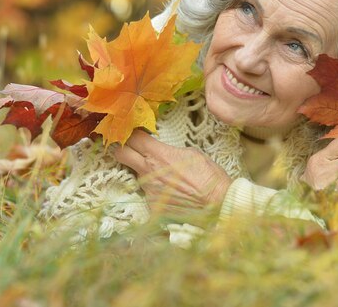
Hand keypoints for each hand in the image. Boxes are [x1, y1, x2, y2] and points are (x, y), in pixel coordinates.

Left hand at [113, 130, 232, 220]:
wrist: (217, 205)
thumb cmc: (209, 176)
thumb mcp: (191, 154)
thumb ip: (170, 151)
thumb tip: (163, 152)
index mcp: (157, 154)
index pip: (131, 138)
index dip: (128, 132)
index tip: (130, 130)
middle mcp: (147, 172)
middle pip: (120, 154)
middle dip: (121, 148)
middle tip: (128, 146)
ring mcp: (148, 191)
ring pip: (136, 175)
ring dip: (144, 172)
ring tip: (164, 176)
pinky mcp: (152, 207)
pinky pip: (148, 194)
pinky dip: (156, 192)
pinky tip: (171, 193)